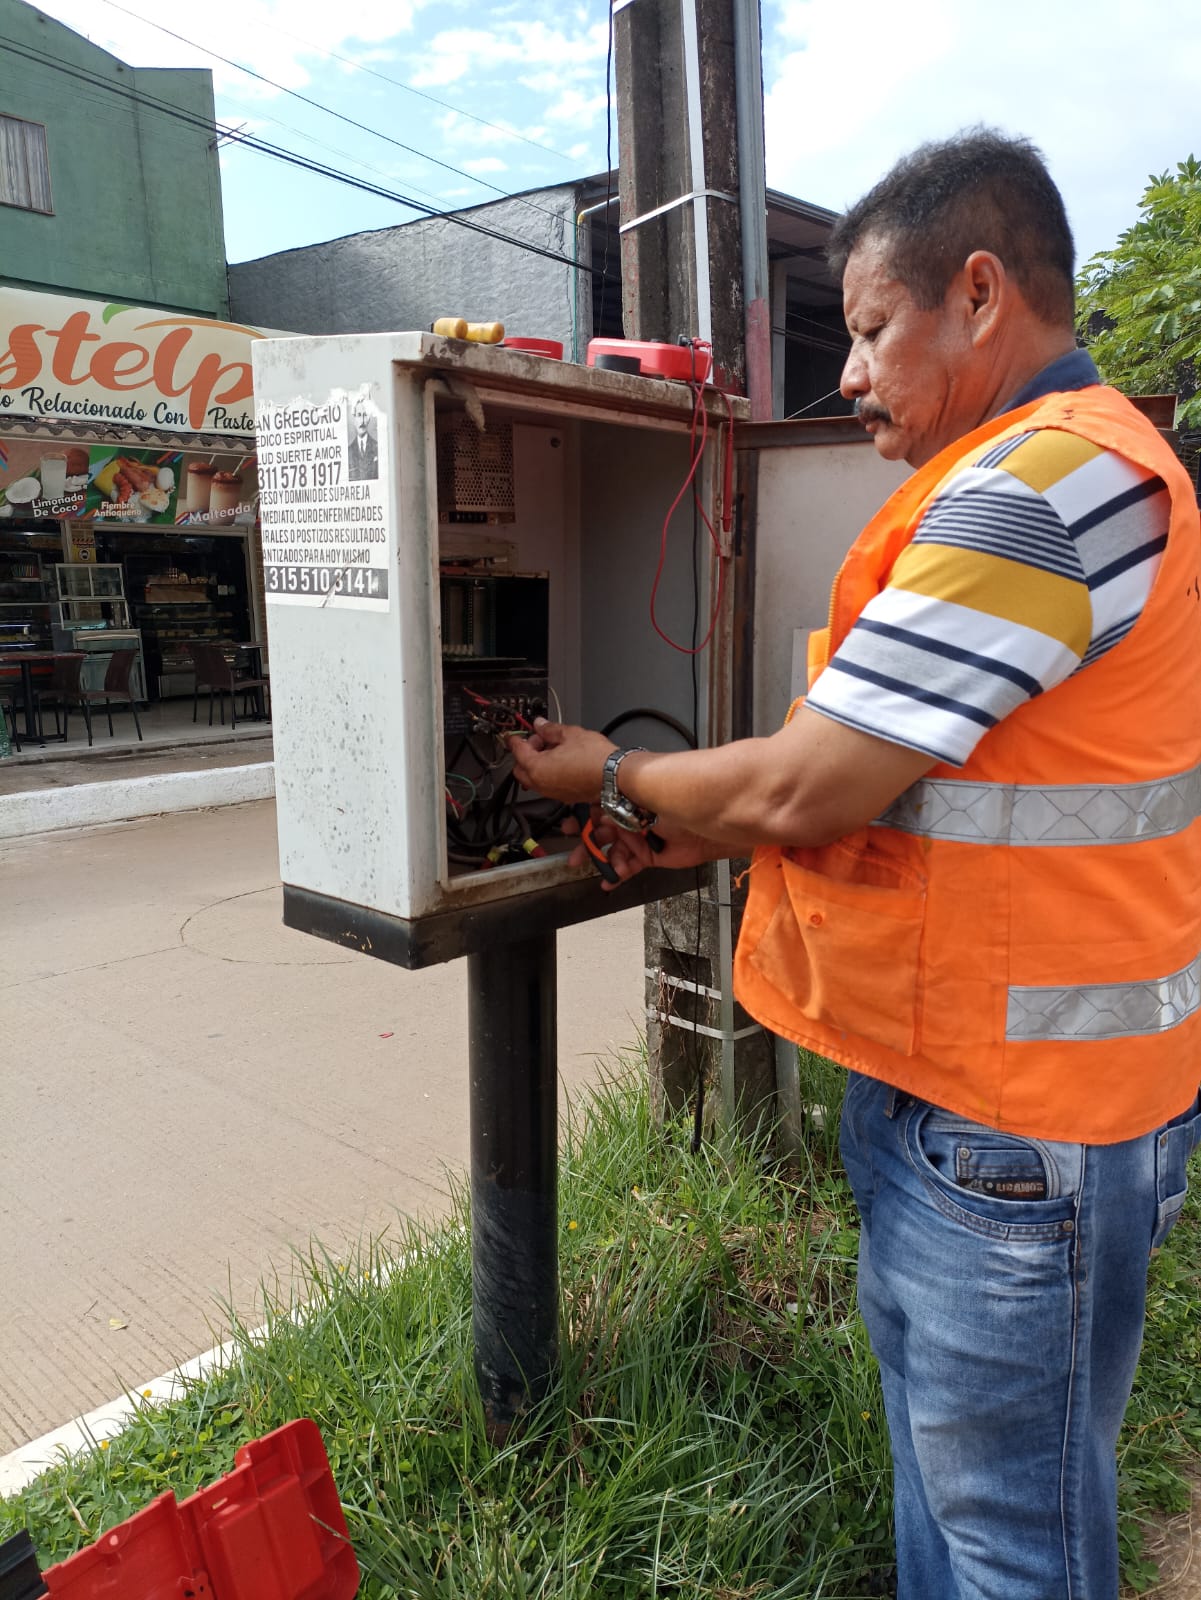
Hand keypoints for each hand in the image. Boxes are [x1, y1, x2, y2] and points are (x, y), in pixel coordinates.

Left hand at [507, 719, 615, 803]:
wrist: (616, 776)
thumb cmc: (596, 758)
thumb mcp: (570, 734)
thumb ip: (550, 729)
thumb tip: (540, 725)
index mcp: (538, 768)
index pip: (518, 751)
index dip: (515, 739)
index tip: (514, 735)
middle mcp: (542, 785)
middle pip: (521, 769)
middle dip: (526, 753)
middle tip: (540, 740)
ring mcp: (554, 793)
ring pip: (535, 779)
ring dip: (537, 764)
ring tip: (554, 749)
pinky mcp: (566, 797)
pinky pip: (549, 785)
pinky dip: (549, 773)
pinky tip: (563, 762)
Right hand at [563, 809, 718, 888]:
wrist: (704, 828)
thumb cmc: (676, 804)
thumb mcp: (642, 796)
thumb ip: (618, 798)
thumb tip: (598, 798)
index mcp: (626, 800)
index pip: (597, 809)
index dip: (582, 819)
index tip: (568, 827)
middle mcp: (631, 819)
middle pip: (602, 834)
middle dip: (587, 846)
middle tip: (574, 858)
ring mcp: (639, 839)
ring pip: (613, 853)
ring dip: (603, 863)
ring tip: (598, 871)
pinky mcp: (649, 856)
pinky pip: (628, 868)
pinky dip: (617, 875)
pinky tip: (608, 882)